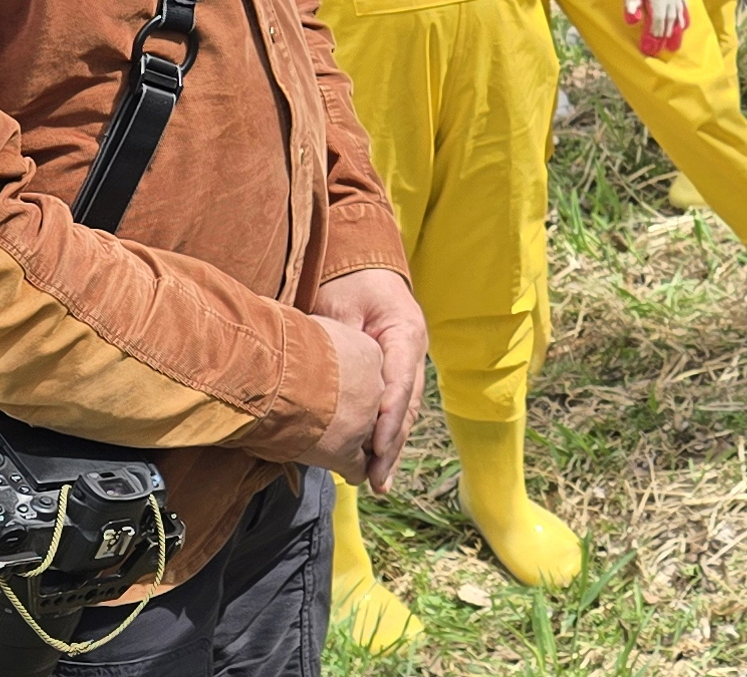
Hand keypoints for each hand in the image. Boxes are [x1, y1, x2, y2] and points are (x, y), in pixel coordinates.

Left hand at [310, 268, 425, 490]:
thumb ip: (345, 342)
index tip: (375, 450)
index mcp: (406, 334)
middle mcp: (413, 353)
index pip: (401, 385)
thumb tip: (333, 383)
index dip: (389, 421)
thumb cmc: (347, 280)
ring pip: (403, 412)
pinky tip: (377, 461)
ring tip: (379, 482)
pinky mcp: (393, 371)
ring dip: (391, 448)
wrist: (359, 263)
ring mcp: (407, 363)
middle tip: (376, 481)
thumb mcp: (343, 305)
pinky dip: (385, 434)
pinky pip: (392, 407)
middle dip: (392, 446)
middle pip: (406, 407)